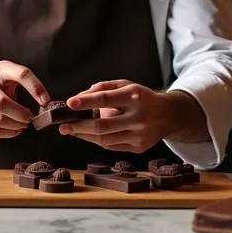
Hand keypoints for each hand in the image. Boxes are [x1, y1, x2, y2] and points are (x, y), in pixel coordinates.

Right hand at [0, 61, 50, 138]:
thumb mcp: (8, 74)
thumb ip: (25, 83)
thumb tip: (45, 102)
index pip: (21, 74)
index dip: (35, 88)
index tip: (45, 101)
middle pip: (2, 104)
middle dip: (21, 114)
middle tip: (30, 117)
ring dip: (16, 125)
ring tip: (23, 124)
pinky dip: (9, 133)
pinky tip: (15, 129)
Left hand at [59, 81, 193, 153]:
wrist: (168, 115)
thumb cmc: (141, 98)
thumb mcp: (126, 85)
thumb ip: (102, 88)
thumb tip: (79, 97)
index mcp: (134, 97)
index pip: (105, 99)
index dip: (86, 102)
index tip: (69, 104)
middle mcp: (138, 117)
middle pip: (102, 125)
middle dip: (79, 126)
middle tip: (63, 126)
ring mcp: (139, 135)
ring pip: (104, 139)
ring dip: (85, 135)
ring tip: (72, 130)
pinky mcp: (138, 147)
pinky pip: (111, 146)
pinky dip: (97, 141)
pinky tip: (88, 135)